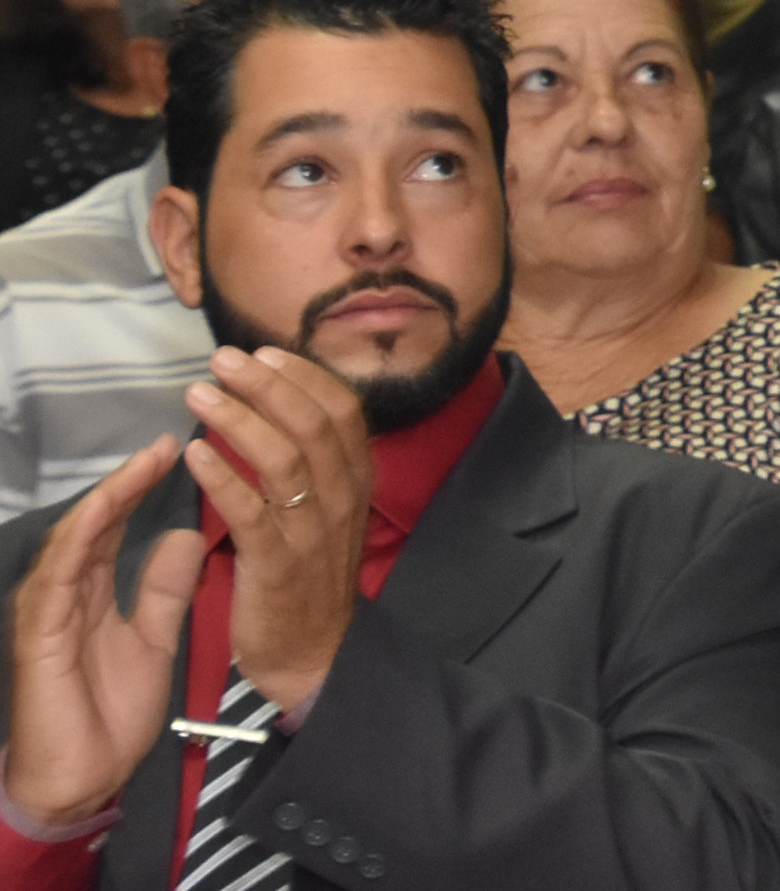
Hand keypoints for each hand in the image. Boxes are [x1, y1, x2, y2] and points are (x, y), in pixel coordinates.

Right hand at [4, 435, 202, 826]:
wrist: (82, 777)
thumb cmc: (111, 713)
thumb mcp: (154, 637)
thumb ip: (164, 588)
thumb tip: (184, 535)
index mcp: (91, 590)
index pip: (118, 523)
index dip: (145, 485)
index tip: (184, 447)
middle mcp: (66, 591)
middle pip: (98, 519)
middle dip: (131, 476)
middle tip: (172, 435)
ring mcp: (47, 608)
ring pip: (75, 536)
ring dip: (109, 495)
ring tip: (146, 459)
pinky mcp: (39, 631)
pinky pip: (58, 574)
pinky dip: (81, 538)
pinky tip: (105, 509)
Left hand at [180, 347, 369, 714]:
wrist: (312, 655)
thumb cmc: (308, 578)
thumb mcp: (327, 513)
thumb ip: (312, 465)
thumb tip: (281, 408)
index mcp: (357, 481)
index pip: (342, 411)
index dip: (304, 377)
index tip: (263, 352)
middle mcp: (343, 498)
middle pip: (313, 424)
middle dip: (267, 385)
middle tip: (222, 359)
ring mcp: (314, 531)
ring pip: (284, 459)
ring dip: (239, 419)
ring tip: (199, 394)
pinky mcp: (279, 563)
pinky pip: (251, 510)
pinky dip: (222, 476)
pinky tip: (194, 454)